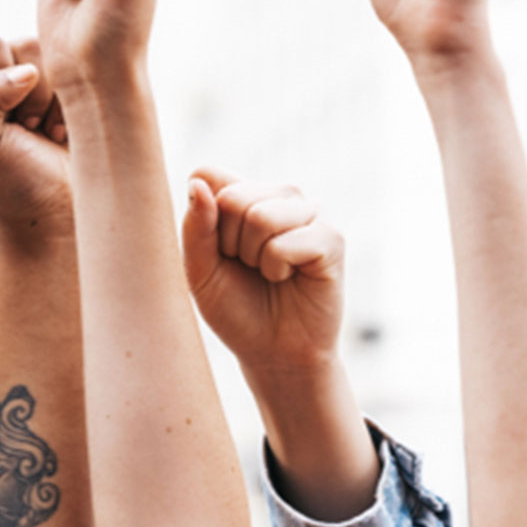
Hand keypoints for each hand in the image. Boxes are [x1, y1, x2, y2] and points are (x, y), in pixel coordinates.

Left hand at [0, 36, 70, 240]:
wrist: (53, 218)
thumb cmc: (7, 184)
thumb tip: (25, 70)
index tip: (4, 119)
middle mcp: (6, 78)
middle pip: (26, 46)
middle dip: (30, 94)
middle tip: (28, 129)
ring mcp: (44, 84)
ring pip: (60, 56)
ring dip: (54, 101)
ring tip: (46, 133)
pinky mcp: (77, 94)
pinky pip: (88, 76)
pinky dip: (76, 106)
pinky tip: (65, 133)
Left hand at [182, 169, 344, 372]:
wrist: (272, 351)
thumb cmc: (235, 306)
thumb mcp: (199, 269)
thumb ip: (195, 225)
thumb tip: (198, 181)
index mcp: (244, 192)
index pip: (208, 175)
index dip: (203, 218)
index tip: (217, 249)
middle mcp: (278, 194)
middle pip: (233, 197)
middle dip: (229, 243)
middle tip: (246, 265)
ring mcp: (309, 212)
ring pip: (260, 217)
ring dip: (254, 257)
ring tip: (269, 271)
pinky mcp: (331, 237)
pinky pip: (286, 243)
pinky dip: (276, 268)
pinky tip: (289, 277)